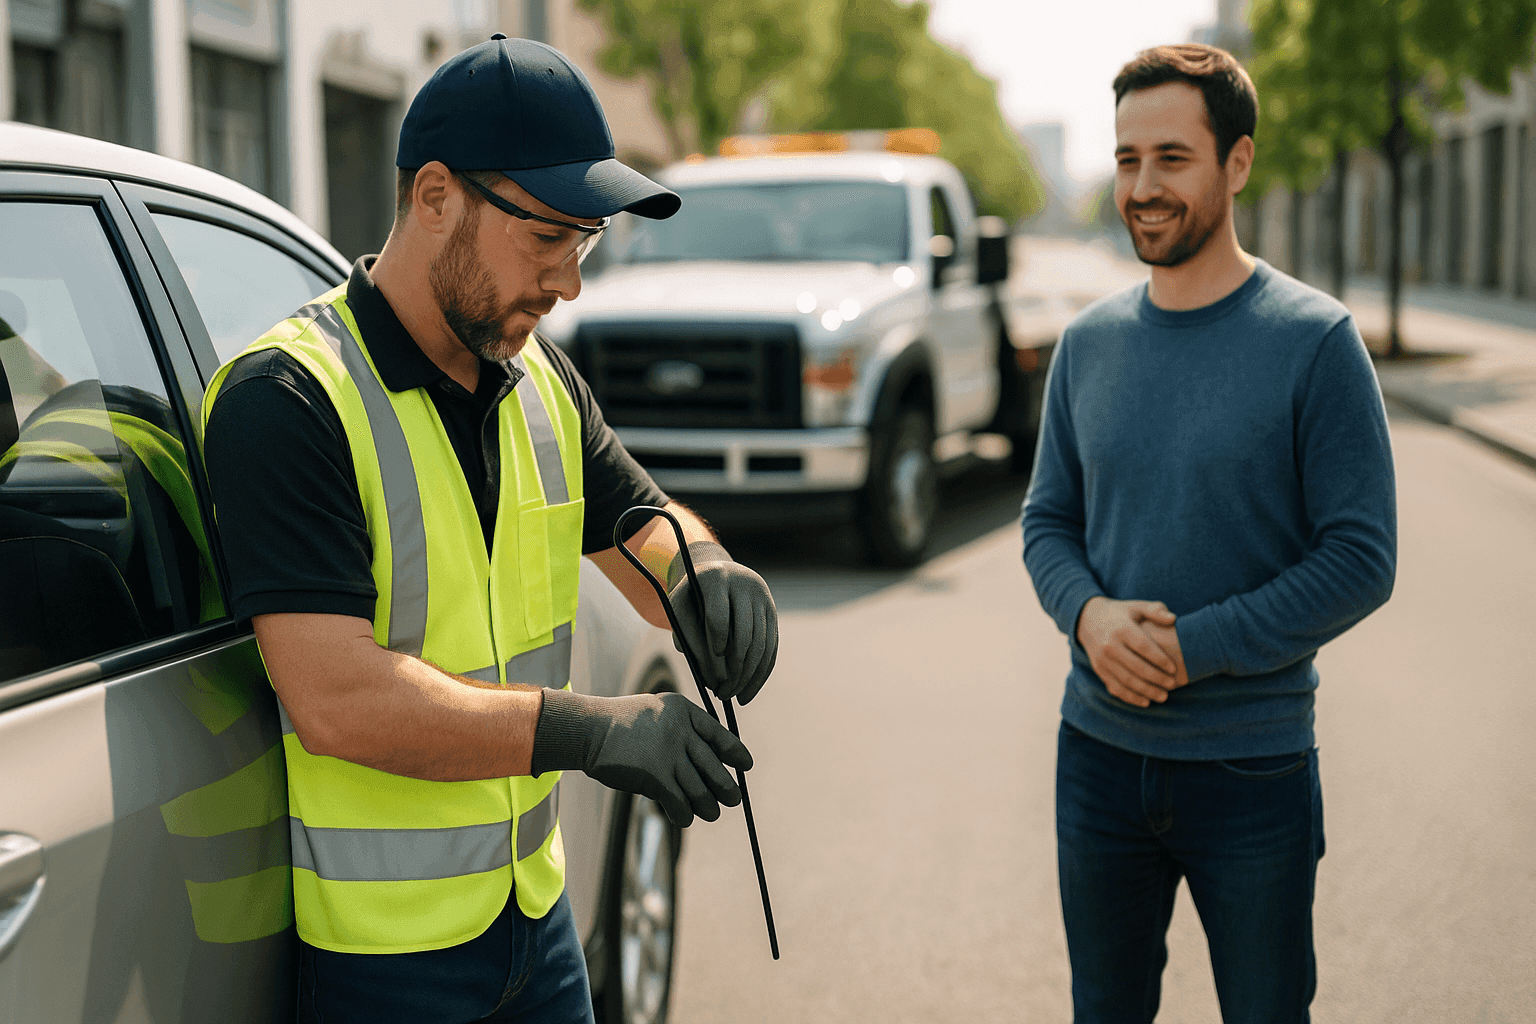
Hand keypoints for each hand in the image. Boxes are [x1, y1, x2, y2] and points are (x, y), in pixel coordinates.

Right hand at [532, 689, 751, 827]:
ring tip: (711, 813)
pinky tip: (684, 818)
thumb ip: (682, 727)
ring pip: (699, 790)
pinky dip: (684, 814)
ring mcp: (668, 755)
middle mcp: (680, 732)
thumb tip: (708, 758)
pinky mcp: (654, 776)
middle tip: (734, 799)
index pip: (719, 735)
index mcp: (684, 712)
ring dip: (708, 807)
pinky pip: (679, 803)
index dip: (735, 753)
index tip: (746, 766)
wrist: (590, 729)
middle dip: (727, 787)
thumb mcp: (658, 711)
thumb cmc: (623, 723)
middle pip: (714, 767)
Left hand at [667, 543, 777, 703]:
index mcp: (716, 578)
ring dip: (749, 676)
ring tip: (734, 696)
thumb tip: (712, 680)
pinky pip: (771, 646)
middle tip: (722, 694)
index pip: (719, 616)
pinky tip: (748, 690)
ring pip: (762, 643)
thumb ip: (689, 640)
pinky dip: (761, 672)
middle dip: (734, 670)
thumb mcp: (680, 611)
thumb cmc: (691, 598)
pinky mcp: (771, 611)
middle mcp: (745, 584)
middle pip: (745, 634)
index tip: (709, 668)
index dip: (715, 645)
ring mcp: (762, 598)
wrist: (715, 572)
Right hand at [1075, 597, 1183, 707]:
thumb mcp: (1136, 607)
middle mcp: (1110, 645)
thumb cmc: (1120, 613)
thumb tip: (1173, 618)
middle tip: (1172, 685)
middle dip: (1156, 678)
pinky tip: (1145, 702)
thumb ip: (1155, 610)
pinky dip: (1130, 697)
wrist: (1088, 619)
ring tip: (1163, 696)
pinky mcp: (1099, 670)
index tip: (1174, 668)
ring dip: (1146, 691)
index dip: (1159, 659)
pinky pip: (1115, 687)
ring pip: (1126, 680)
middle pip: (1136, 667)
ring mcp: (1103, 659)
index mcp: (1122, 629)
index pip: (1143, 647)